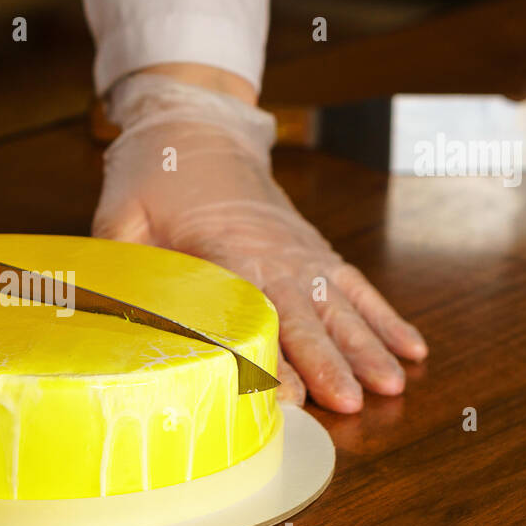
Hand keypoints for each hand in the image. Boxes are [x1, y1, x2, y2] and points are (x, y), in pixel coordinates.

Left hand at [94, 74, 426, 412]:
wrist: (197, 124)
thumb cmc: (155, 171)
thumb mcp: (122, 212)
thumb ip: (123, 260)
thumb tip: (115, 307)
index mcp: (224, 243)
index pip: (253, 305)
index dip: (272, 352)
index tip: (290, 392)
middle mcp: (273, 250)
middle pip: (307, 310)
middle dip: (332, 359)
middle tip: (353, 402)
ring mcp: (300, 250)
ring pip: (341, 302)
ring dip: (368, 345)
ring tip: (392, 386)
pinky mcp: (313, 250)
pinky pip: (357, 284)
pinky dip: (385, 317)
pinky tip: (411, 348)